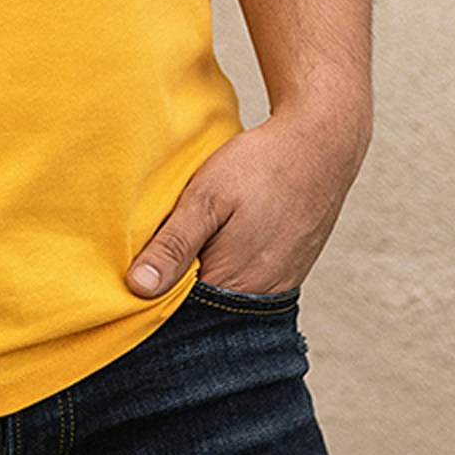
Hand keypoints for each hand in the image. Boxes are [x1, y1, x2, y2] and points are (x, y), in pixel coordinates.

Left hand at [126, 104, 370, 299]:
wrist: (321, 144)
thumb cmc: (261, 167)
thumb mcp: (206, 198)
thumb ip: (174, 245)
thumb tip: (139, 288)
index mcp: (233, 284)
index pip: (180, 311)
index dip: (155, 293)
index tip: (133, 274)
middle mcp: (259, 295)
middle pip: (204, 305)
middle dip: (179, 285)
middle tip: (163, 247)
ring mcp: (279, 284)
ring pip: (227, 291)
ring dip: (205, 273)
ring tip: (194, 240)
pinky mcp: (290, 269)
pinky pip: (250, 280)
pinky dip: (229, 264)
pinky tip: (221, 238)